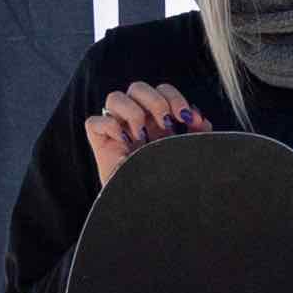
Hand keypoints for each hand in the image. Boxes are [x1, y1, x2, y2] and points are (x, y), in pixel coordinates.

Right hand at [84, 79, 205, 181]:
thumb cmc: (170, 180)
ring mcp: (116, 130)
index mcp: (156, 120)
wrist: (153, 206)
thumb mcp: (189, 152)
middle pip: (137, 87)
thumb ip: (198, 134)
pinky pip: (94, 122)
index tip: (187, 118)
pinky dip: (109, 126)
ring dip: (132, 112)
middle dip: (155, 101)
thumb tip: (199, 119)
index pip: (162, 90)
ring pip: (114, 97)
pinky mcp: (100, 144)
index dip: (174, 97)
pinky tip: (125, 143)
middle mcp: (135, 121)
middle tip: (165, 124)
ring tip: (142, 136)